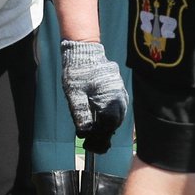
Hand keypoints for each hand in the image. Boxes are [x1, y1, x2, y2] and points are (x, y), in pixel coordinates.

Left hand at [61, 39, 126, 154]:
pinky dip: (112, 114)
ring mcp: (121, 91)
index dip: (101, 136)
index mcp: (108, 98)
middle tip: (94, 141)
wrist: (84, 50)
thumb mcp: (74, 95)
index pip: (109, 125)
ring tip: (98, 131)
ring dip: (110, 124)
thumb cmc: (77, 72)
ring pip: (120, 114)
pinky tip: (103, 117)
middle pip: (116, 121)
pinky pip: (120, 105)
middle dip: (106, 132)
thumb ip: (80, 115)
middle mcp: (119, 95)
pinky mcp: (119, 87)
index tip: (92, 144)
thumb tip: (84, 134)